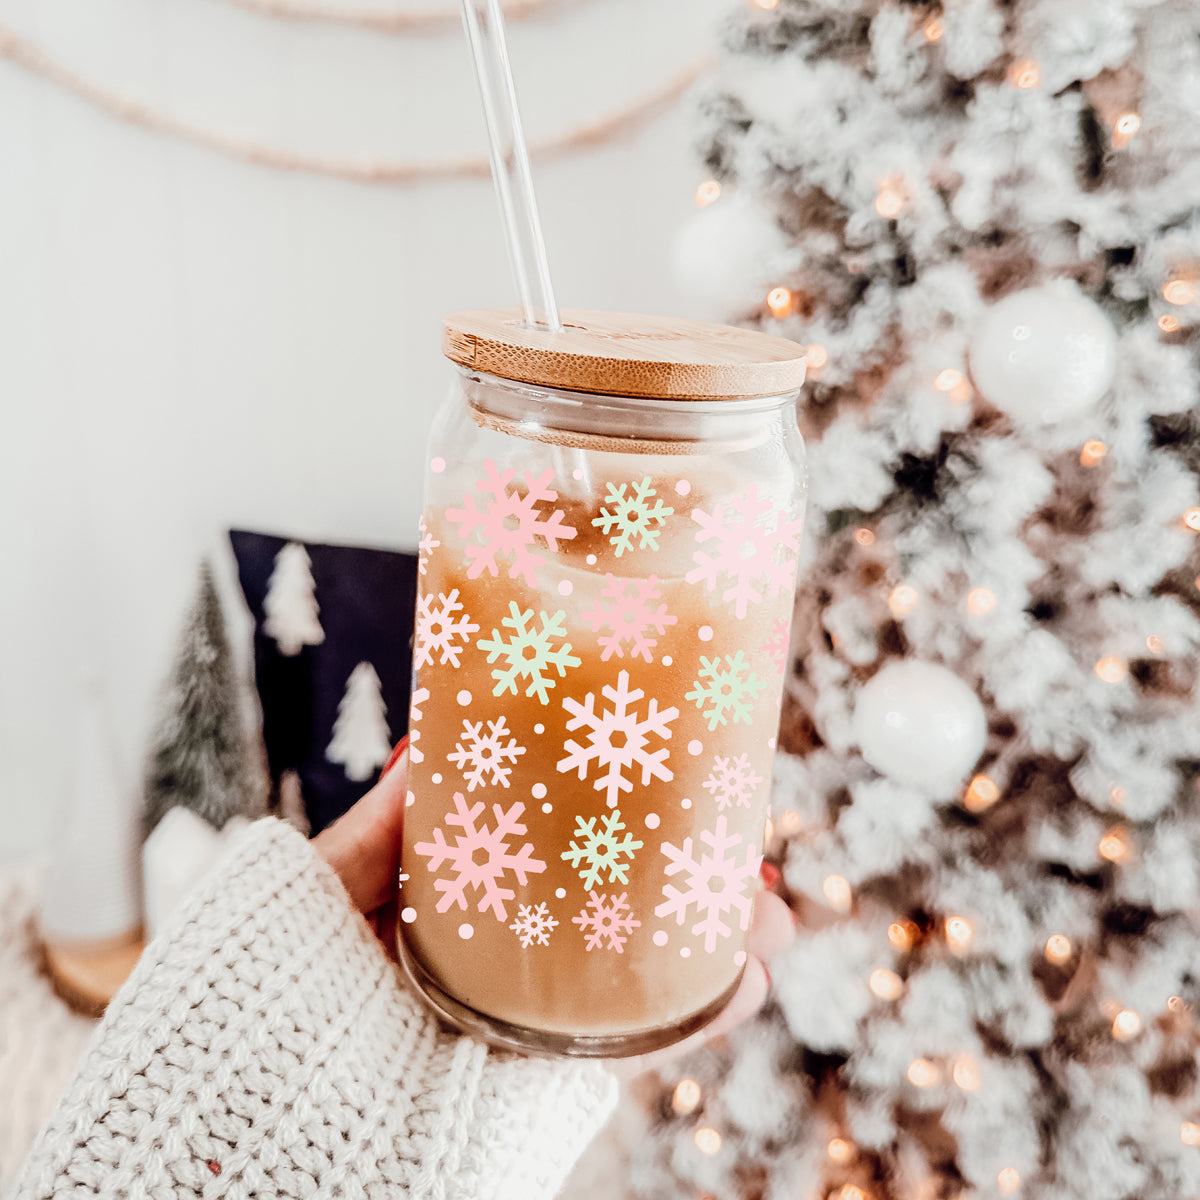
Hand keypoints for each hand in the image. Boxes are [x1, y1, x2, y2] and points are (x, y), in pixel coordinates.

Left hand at [314, 737, 794, 1065]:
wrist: (257, 1096)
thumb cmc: (273, 980)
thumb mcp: (323, 883)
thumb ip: (381, 823)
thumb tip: (430, 740)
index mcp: (462, 912)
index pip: (557, 863)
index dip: (622, 833)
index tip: (677, 795)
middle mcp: (505, 967)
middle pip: (615, 919)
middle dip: (690, 889)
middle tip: (750, 858)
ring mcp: (526, 1025)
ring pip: (638, 982)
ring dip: (713, 954)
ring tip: (772, 924)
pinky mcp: (535, 1080)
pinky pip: (623, 1050)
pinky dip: (688, 1022)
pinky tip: (742, 987)